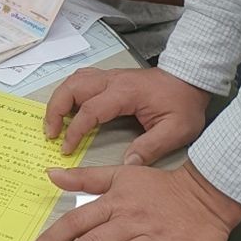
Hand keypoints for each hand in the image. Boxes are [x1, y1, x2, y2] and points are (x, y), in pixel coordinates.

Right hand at [44, 65, 209, 159]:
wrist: (191, 79)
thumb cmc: (183, 104)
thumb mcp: (176, 130)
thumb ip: (151, 147)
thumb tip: (127, 163)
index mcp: (125, 93)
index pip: (90, 110)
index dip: (74, 131)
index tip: (66, 149)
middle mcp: (112, 80)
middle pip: (72, 87)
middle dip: (55, 110)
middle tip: (50, 133)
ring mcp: (110, 76)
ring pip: (73, 80)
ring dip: (59, 99)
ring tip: (54, 122)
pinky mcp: (111, 77)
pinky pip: (81, 78)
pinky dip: (69, 91)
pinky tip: (68, 106)